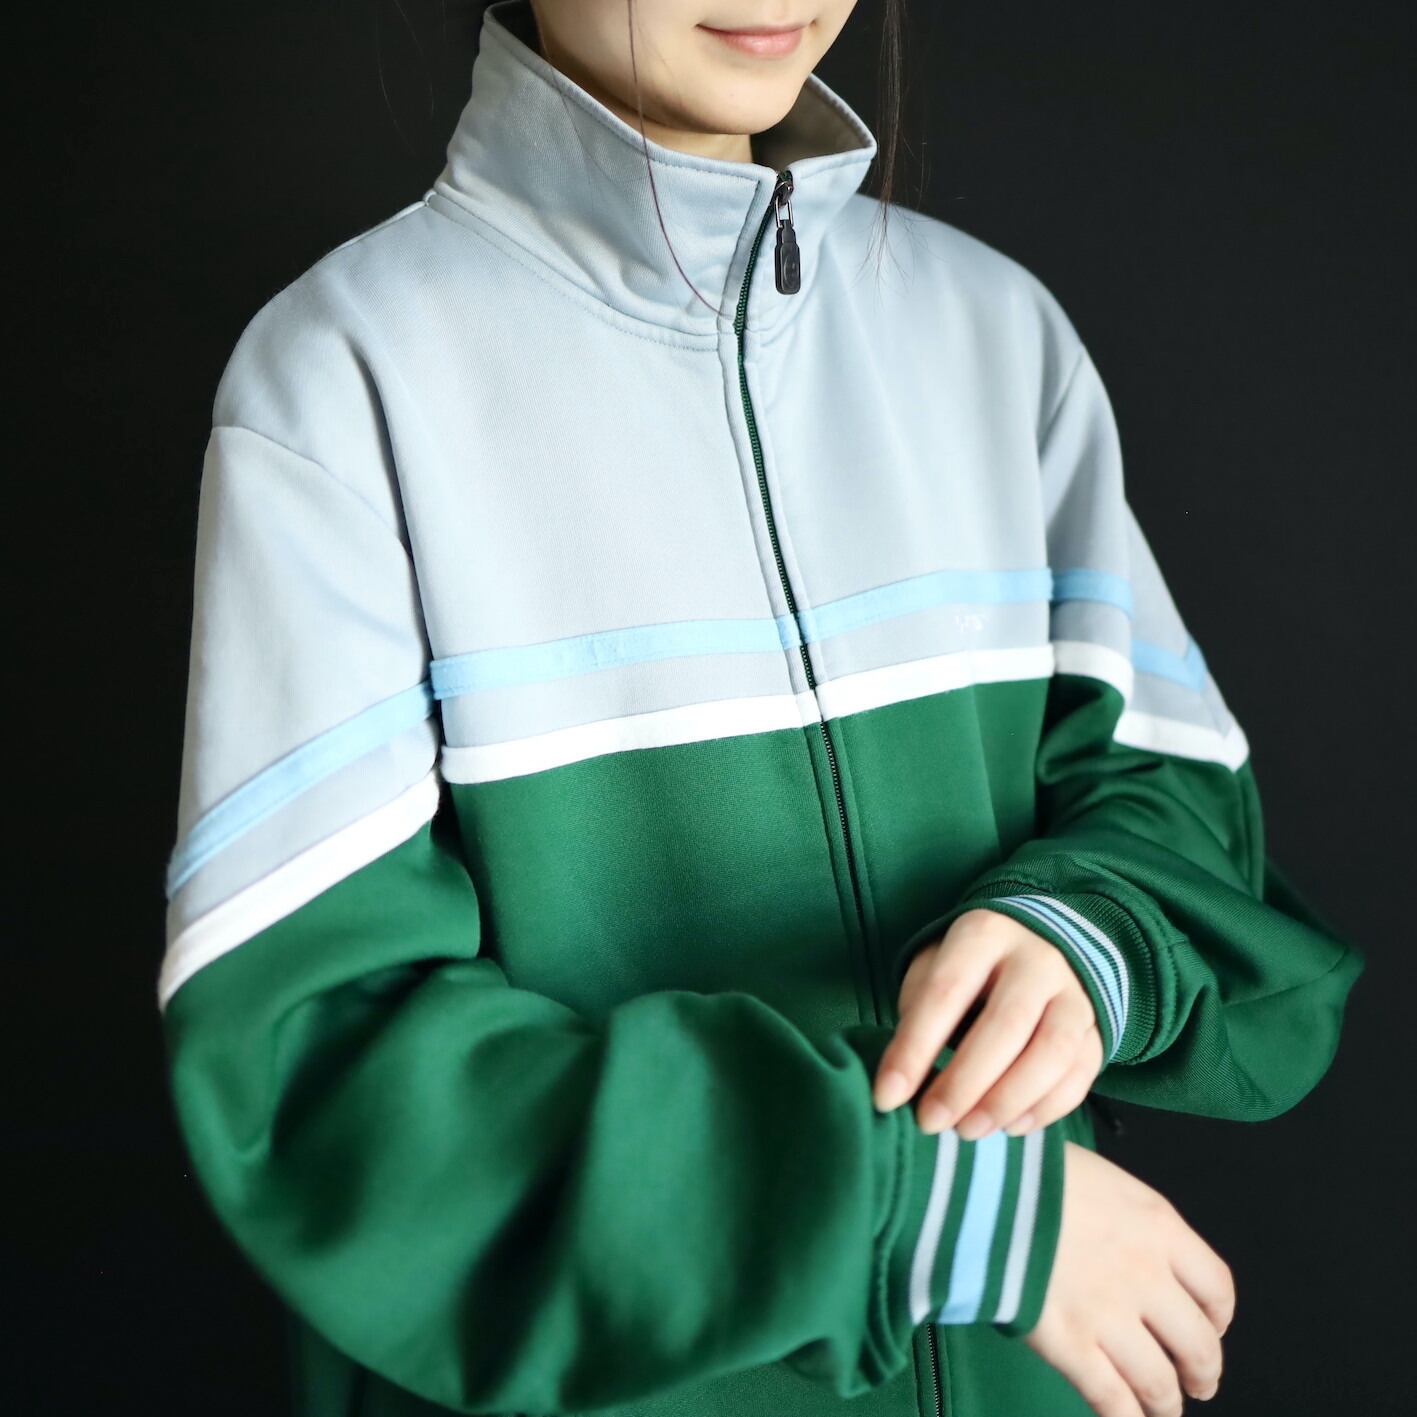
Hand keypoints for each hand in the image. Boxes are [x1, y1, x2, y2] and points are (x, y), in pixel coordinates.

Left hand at [872, 907, 1103, 1136]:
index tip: (886, 1096)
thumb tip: (902, 1080)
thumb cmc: (970, 968)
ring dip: (1007, 1101)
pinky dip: (1046, 1110)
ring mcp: (1075, 994)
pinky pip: (1081, 1074)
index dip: (913, 1049)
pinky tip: (1009, 1127)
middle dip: (963, 1083)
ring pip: (1052, 1052)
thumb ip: (917, 1013)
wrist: (1040, 947)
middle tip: (931, 1123)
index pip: (945, 992)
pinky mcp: (1096, 1029)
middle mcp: (1037, 959)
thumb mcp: (934, 967)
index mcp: (983, 934)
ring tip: (969, 1131)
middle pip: (1005, 1025)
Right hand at [1028, 1142, 1233, 1414]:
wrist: (985, 1187)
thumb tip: (1132, 1250)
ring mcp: (1110, 1316)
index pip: (1216, 1287)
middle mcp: (1148, 1277)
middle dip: (1202, 1372)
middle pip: (1199, 1344)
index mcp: (1160, 1228)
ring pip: (1159, 1382)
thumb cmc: (1034, 1172)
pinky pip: (1112, 1399)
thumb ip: (1129, 1221)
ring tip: (1163, 1410)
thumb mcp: (1100, 1180)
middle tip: (1197, 1384)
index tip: (1211, 1328)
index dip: (1218, 1317)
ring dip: (1166, 1404)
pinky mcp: (1071, 1346)